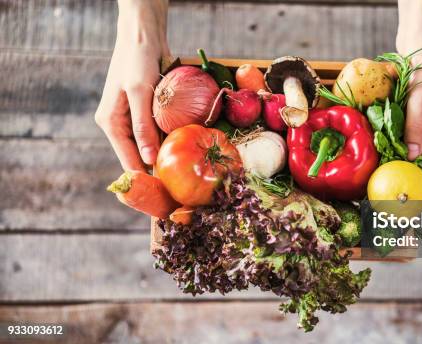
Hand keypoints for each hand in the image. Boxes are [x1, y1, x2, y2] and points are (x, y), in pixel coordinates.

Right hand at [95, 0, 168, 170]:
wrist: (143, 36)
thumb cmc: (138, 60)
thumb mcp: (140, 93)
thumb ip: (144, 126)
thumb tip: (149, 158)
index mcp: (110, 123)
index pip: (128, 161)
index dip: (145, 179)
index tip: (164, 195)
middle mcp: (119, 124)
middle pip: (138, 156)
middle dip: (157, 169)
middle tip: (179, 187)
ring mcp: (132, 119)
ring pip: (150, 145)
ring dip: (166, 155)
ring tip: (184, 173)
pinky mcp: (146, 112)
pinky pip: (157, 132)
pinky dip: (169, 139)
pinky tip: (185, 148)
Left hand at [396, 0, 421, 164]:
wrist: (421, 24)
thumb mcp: (420, 92)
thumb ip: (416, 123)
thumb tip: (412, 152)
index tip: (403, 165)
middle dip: (412, 148)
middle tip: (389, 154)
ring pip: (419, 127)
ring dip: (404, 134)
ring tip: (385, 141)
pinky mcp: (420, 92)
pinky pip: (411, 114)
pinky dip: (400, 120)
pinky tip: (386, 123)